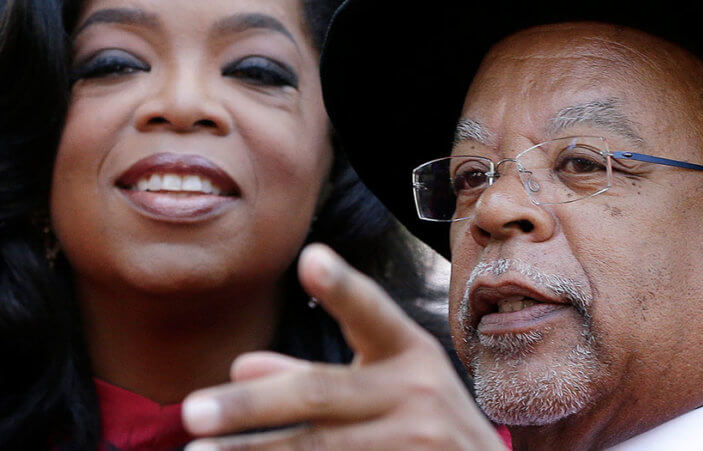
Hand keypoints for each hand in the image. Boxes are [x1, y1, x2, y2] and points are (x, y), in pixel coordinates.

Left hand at [182, 243, 504, 449]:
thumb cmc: (422, 417)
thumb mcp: (384, 383)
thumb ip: (317, 372)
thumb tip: (241, 366)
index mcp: (410, 352)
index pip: (372, 313)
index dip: (342, 286)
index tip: (310, 258)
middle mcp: (417, 391)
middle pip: (322, 393)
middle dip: (253, 406)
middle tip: (191, 411)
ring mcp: (417, 442)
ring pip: (319, 445)